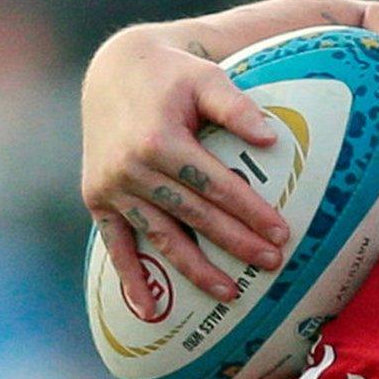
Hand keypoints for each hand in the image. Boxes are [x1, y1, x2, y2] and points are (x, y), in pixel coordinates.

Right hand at [81, 28, 290, 314]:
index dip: (250, 211)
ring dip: (195, 270)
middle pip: (194, 216)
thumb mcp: (206, 79)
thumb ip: (237, 107)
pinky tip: (151, 310)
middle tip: (272, 264)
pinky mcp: (97, 199)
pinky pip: (115, 245)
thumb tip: (271, 138)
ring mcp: (111, 188)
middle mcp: (132, 168)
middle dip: (235, 243)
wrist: (114, 69)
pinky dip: (131, 278)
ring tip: (230, 294)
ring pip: (161, 237)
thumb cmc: (172, 75)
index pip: (216, 186)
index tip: (281, 233)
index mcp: (160, 140)